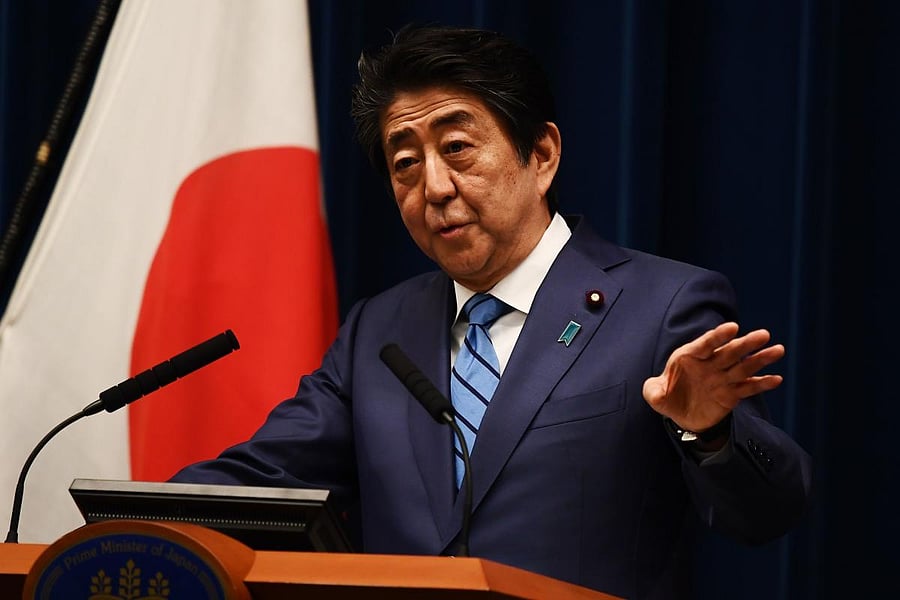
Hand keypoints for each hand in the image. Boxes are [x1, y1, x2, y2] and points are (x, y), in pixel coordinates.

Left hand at [642, 322, 784, 432]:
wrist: (682, 416)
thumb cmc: (668, 397)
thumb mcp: (654, 395)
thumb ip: (652, 391)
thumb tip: (656, 391)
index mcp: (690, 356)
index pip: (706, 344)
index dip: (718, 336)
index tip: (733, 328)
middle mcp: (710, 364)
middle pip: (730, 352)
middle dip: (746, 343)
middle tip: (763, 334)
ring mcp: (723, 378)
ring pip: (744, 367)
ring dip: (761, 359)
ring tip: (778, 350)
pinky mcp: (732, 394)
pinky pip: (749, 387)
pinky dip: (762, 384)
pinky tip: (776, 379)